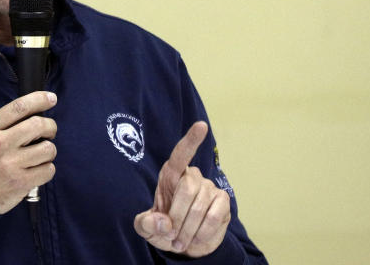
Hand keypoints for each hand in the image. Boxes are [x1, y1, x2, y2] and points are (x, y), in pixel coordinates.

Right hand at [0, 91, 57, 213]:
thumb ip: (1, 125)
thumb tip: (31, 115)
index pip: (18, 107)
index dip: (39, 99)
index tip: (51, 98)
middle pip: (38, 125)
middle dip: (50, 127)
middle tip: (49, 132)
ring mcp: (11, 164)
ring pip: (48, 149)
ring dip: (49, 151)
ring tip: (40, 155)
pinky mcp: (21, 183)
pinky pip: (48, 170)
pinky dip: (47, 169)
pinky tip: (37, 170)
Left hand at [133, 121, 230, 256]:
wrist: (185, 243)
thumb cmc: (163, 228)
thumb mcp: (147, 228)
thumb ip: (146, 225)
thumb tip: (162, 222)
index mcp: (171, 175)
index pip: (181, 154)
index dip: (191, 140)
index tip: (202, 126)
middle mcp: (192, 176)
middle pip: (187, 189)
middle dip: (177, 217)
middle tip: (172, 237)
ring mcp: (210, 187)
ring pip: (200, 207)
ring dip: (188, 230)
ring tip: (181, 241)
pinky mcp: (223, 202)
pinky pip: (215, 217)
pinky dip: (203, 233)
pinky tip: (197, 238)